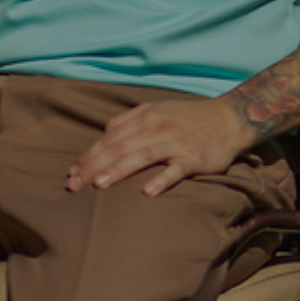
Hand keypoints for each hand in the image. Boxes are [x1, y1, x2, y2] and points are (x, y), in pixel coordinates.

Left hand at [66, 96, 252, 196]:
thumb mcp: (157, 109)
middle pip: (120, 147)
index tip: (70, 175)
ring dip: (119, 170)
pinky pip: (176, 169)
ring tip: (99, 184)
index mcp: (145, 116)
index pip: (109, 138)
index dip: (88, 156)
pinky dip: (162, 179)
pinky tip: (148, 191)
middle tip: (74, 187)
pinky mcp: (194, 157)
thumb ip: (129, 121)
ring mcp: (176, 142)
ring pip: (142, 156)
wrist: (229, 118)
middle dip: (94, 167)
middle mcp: (157, 127)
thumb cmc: (188, 118)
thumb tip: (103, 135)